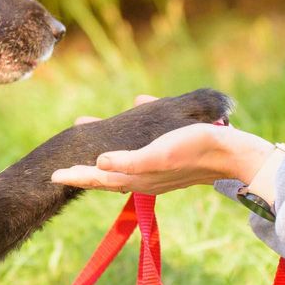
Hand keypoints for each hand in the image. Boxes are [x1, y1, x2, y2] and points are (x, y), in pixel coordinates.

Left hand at [51, 95, 273, 194]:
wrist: (232, 153)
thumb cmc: (194, 150)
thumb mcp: (159, 154)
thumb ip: (129, 162)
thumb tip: (100, 162)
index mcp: (139, 178)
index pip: (99, 178)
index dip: (76, 176)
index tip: (52, 175)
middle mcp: (145, 177)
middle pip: (107, 172)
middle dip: (85, 164)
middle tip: (63, 160)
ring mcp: (158, 169)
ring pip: (124, 160)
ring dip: (107, 148)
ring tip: (94, 131)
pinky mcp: (170, 157)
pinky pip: (143, 148)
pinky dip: (133, 136)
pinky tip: (140, 106)